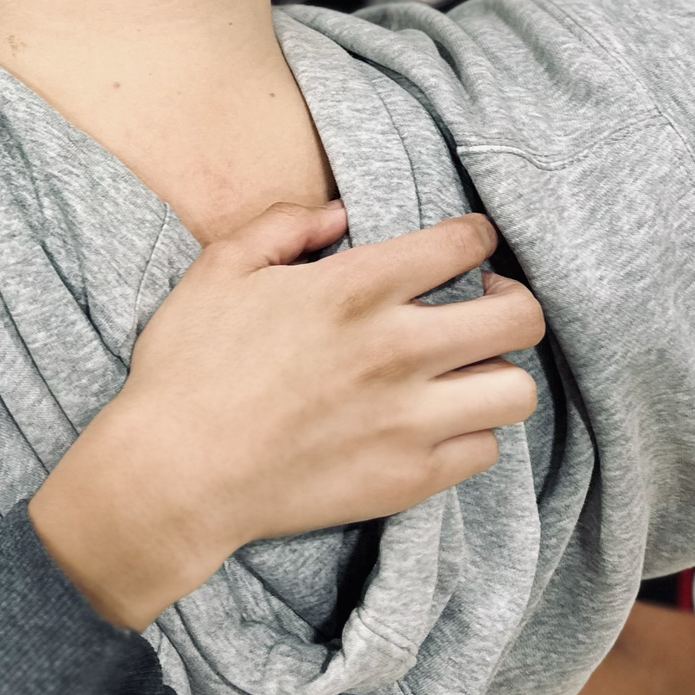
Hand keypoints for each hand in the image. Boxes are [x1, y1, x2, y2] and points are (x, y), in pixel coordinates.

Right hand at [29, 202, 544, 630]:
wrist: (173, 475)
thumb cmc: (186, 368)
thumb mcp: (219, 269)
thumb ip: (283, 226)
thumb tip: (338, 215)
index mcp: (354, 289)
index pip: (465, 244)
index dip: (477, 237)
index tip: (467, 247)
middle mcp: (396, 350)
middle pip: (521, 317)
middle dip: (513, 300)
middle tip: (484, 304)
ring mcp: (407, 420)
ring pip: (516, 390)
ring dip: (497, 373)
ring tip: (466, 371)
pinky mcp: (407, 479)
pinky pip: (484, 450)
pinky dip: (469, 432)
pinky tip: (436, 422)